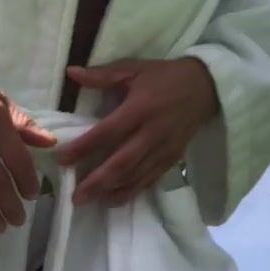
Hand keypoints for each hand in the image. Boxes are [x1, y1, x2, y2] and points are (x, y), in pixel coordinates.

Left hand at [56, 57, 218, 205]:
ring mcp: (164, 149)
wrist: (207, 88)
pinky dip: (131, 191)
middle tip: (76, 196)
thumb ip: (102, 74)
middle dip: (97, 182)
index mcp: (140, 108)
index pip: (107, 132)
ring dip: (112, 191)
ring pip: (136, 176)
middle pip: (122, 163)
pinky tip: (114, 199)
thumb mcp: (134, 69)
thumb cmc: (165, 77)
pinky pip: (150, 180)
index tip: (62, 159)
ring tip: (90, 201)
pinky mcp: (173, 159)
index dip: (84, 147)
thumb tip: (71, 73)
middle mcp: (152, 132)